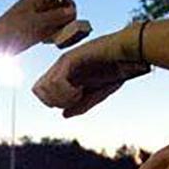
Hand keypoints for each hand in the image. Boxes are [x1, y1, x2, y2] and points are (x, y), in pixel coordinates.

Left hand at [0, 0, 78, 54]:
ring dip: (64, 27)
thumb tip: (73, 12)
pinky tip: (52, 42)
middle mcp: (39, 7)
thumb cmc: (11, 29)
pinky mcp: (37, 32)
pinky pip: (53, 31)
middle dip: (69, 17)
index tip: (73, 15)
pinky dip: (57, 35)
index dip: (69, 2)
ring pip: (59, 20)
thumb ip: (55, 16)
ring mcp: (38, 19)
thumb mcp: (35, 21)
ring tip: (65, 37)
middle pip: (61, 7)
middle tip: (72, 30)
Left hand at [32, 29, 151, 117]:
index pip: (43, 93)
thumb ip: (81, 104)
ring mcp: (64, 61)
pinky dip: (67, 92)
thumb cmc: (117, 69)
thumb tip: (63, 115)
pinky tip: (81, 90)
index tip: (76, 101)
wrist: (129, 53)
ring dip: (62, 97)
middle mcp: (61, 67)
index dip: (56, 103)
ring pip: (44, 87)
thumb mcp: (98, 93)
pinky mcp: (71, 58)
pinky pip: (56, 81)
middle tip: (76, 99)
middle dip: (55, 101)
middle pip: (38, 90)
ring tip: (79, 94)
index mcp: (66, 73)